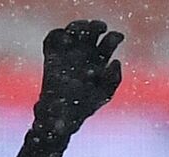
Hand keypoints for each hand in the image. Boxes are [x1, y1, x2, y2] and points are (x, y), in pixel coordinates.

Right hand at [34, 20, 123, 137]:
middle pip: (92, 31)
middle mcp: (84, 53)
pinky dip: (57, 36)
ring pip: (74, 30)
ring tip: (79, 32)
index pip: (109, 41)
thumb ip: (114, 79)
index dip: (114, 37)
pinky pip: (53, 38)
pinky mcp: (51, 55)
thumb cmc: (84, 109)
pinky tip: (64, 40)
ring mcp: (67, 53)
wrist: (58, 119)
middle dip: (97, 26)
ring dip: (78, 27)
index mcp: (100, 60)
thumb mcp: (104, 95)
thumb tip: (116, 61)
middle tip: (101, 27)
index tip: (117, 37)